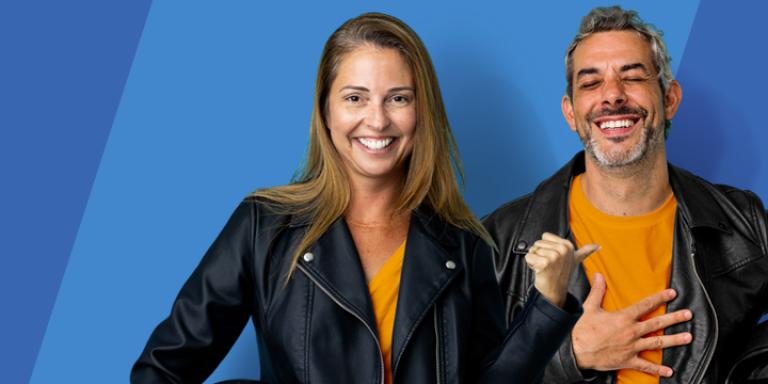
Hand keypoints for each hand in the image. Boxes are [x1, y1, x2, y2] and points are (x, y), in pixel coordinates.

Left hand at [525, 232, 597, 307]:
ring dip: (534, 260)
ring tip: (545, 268)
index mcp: (568, 245)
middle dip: (539, 254)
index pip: (544, 236)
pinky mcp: (545, 263)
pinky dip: (530, 264)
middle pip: (537, 243)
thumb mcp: (576, 260)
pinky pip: (528, 257)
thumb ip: (586, 251)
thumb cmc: (562, 275)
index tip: (553, 258)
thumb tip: (597, 246)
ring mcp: (554, 256)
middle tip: (548, 265)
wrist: (555, 291)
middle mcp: (562, 249)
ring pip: (533, 250)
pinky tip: (539, 270)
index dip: (546, 247)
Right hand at [572, 272, 692, 376]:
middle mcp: (631, 331)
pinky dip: (658, 369)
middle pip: (657, 323)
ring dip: (674, 340)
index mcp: (623, 317)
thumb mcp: (590, 308)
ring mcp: (631, 347)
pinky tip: (669, 370)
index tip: (672, 293)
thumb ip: (597, 291)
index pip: (645, 305)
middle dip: (674, 318)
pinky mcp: (628, 360)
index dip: (660, 298)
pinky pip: (646, 365)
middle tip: (688, 314)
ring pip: (657, 342)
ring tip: (688, 337)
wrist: (577, 351)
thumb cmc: (583, 330)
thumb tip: (598, 275)